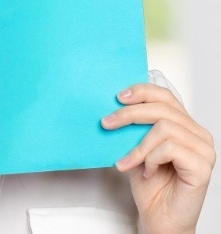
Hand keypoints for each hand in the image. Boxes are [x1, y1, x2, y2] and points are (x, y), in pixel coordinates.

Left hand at [101, 83, 214, 233]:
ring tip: (127, 161)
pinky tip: (147, 172)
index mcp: (184, 124)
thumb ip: (134, 126)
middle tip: (107, 123)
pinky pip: (170, 148)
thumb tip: (113, 106)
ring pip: (164, 127)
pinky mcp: (202, 166)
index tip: (118, 96)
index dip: (141, 91)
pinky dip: (151, 158)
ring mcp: (203, 149)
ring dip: (139, 145)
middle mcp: (197, 133)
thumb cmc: (149, 184)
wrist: (158, 217)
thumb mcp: (136, 146)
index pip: (165, 95)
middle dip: (129, 114)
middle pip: (162, 108)